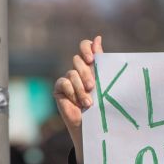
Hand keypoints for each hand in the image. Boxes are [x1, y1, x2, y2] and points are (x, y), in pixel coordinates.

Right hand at [53, 35, 102, 163]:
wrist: (94, 125)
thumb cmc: (103, 104)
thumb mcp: (103, 81)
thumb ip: (100, 60)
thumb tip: (98, 37)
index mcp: (91, 66)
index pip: (85, 47)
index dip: (86, 48)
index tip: (92, 59)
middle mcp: (78, 70)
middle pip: (78, 60)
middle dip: (86, 73)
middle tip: (92, 86)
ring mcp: (68, 79)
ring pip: (71, 73)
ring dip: (81, 89)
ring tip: (89, 102)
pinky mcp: (60, 89)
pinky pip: (63, 83)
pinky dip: (72, 92)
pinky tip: (78, 103)